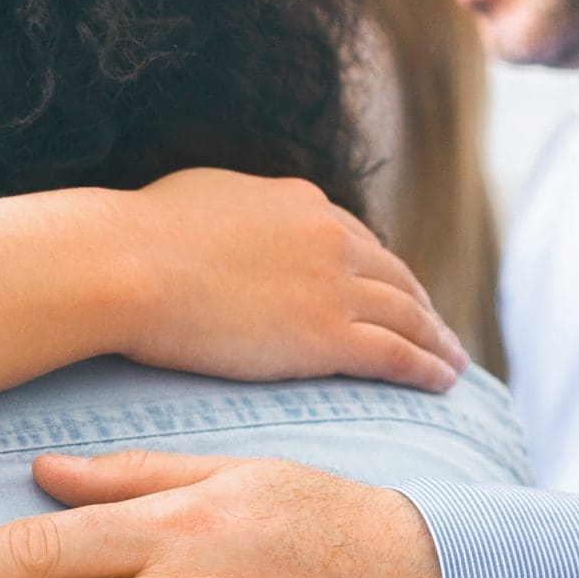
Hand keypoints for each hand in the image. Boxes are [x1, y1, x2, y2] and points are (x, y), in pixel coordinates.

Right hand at [121, 170, 465, 392]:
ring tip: (452, 361)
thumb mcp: (197, 196)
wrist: (125, 266)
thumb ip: (230, 210)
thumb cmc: (136, 236)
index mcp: (299, 203)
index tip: (393, 288)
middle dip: (420, 303)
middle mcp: (329, 237)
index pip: (355, 237)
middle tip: (436, 328)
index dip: (379, 267)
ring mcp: (333, 285)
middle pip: (394, 275)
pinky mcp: (328, 335)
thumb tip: (221, 220)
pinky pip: (396, 355)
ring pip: (408, 315)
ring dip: (436, 338)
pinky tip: (443, 380)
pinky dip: (427, 368)